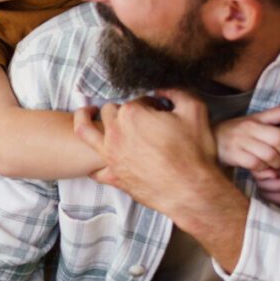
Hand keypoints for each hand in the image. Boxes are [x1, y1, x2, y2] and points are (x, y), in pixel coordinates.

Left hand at [72, 90, 232, 219]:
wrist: (191, 191)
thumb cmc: (194, 153)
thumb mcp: (195, 111)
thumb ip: (178, 92)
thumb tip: (165, 89)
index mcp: (133, 114)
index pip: (136, 100)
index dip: (150, 105)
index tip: (159, 111)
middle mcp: (115, 132)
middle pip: (110, 111)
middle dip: (122, 110)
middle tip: (136, 117)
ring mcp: (110, 155)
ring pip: (86, 131)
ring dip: (84, 118)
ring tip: (86, 112)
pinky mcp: (112, 176)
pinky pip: (92, 167)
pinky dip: (90, 160)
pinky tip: (92, 156)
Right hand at [215, 107, 279, 207]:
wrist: (208, 141)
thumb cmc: (236, 135)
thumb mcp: (252, 124)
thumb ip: (271, 124)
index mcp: (257, 117)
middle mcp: (249, 126)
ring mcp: (241, 140)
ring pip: (270, 154)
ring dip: (279, 164)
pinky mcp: (234, 154)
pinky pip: (257, 164)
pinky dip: (265, 170)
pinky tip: (265, 171)